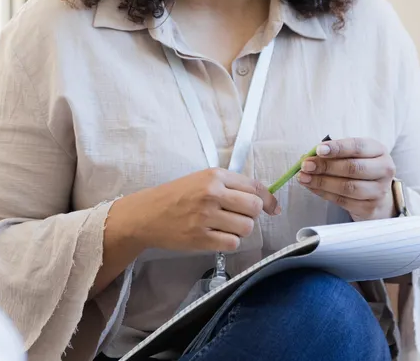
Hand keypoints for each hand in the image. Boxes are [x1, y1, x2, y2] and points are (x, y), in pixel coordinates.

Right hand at [109, 168, 279, 253]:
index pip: (254, 187)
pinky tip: (217, 236)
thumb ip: (231, 186)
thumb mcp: (202, 180)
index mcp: (214, 176)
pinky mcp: (200, 238)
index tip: (272, 208)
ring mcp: (206, 216)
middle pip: (254, 207)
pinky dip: (229, 242)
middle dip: (252, 215)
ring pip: (246, 227)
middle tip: (238, 217)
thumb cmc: (176, 196)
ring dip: (240, 230)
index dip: (268, 199)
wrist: (147, 214)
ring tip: (224, 226)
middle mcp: (212, 193)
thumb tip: (266, 201)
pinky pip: (232, 243)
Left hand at [298, 137, 397, 220]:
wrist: (375, 193)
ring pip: (348, 187)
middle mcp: (384, 170)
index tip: (318, 149)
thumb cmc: (359, 167)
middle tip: (306, 165)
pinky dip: (324, 193)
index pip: (358, 147)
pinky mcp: (370, 208)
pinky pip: (343, 201)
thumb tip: (308, 157)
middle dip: (326, 166)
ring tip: (304, 177)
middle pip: (353, 168)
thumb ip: (333, 153)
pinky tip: (312, 187)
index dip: (337, 148)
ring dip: (322, 182)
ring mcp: (379, 191)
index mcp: (379, 151)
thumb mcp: (351, 155)